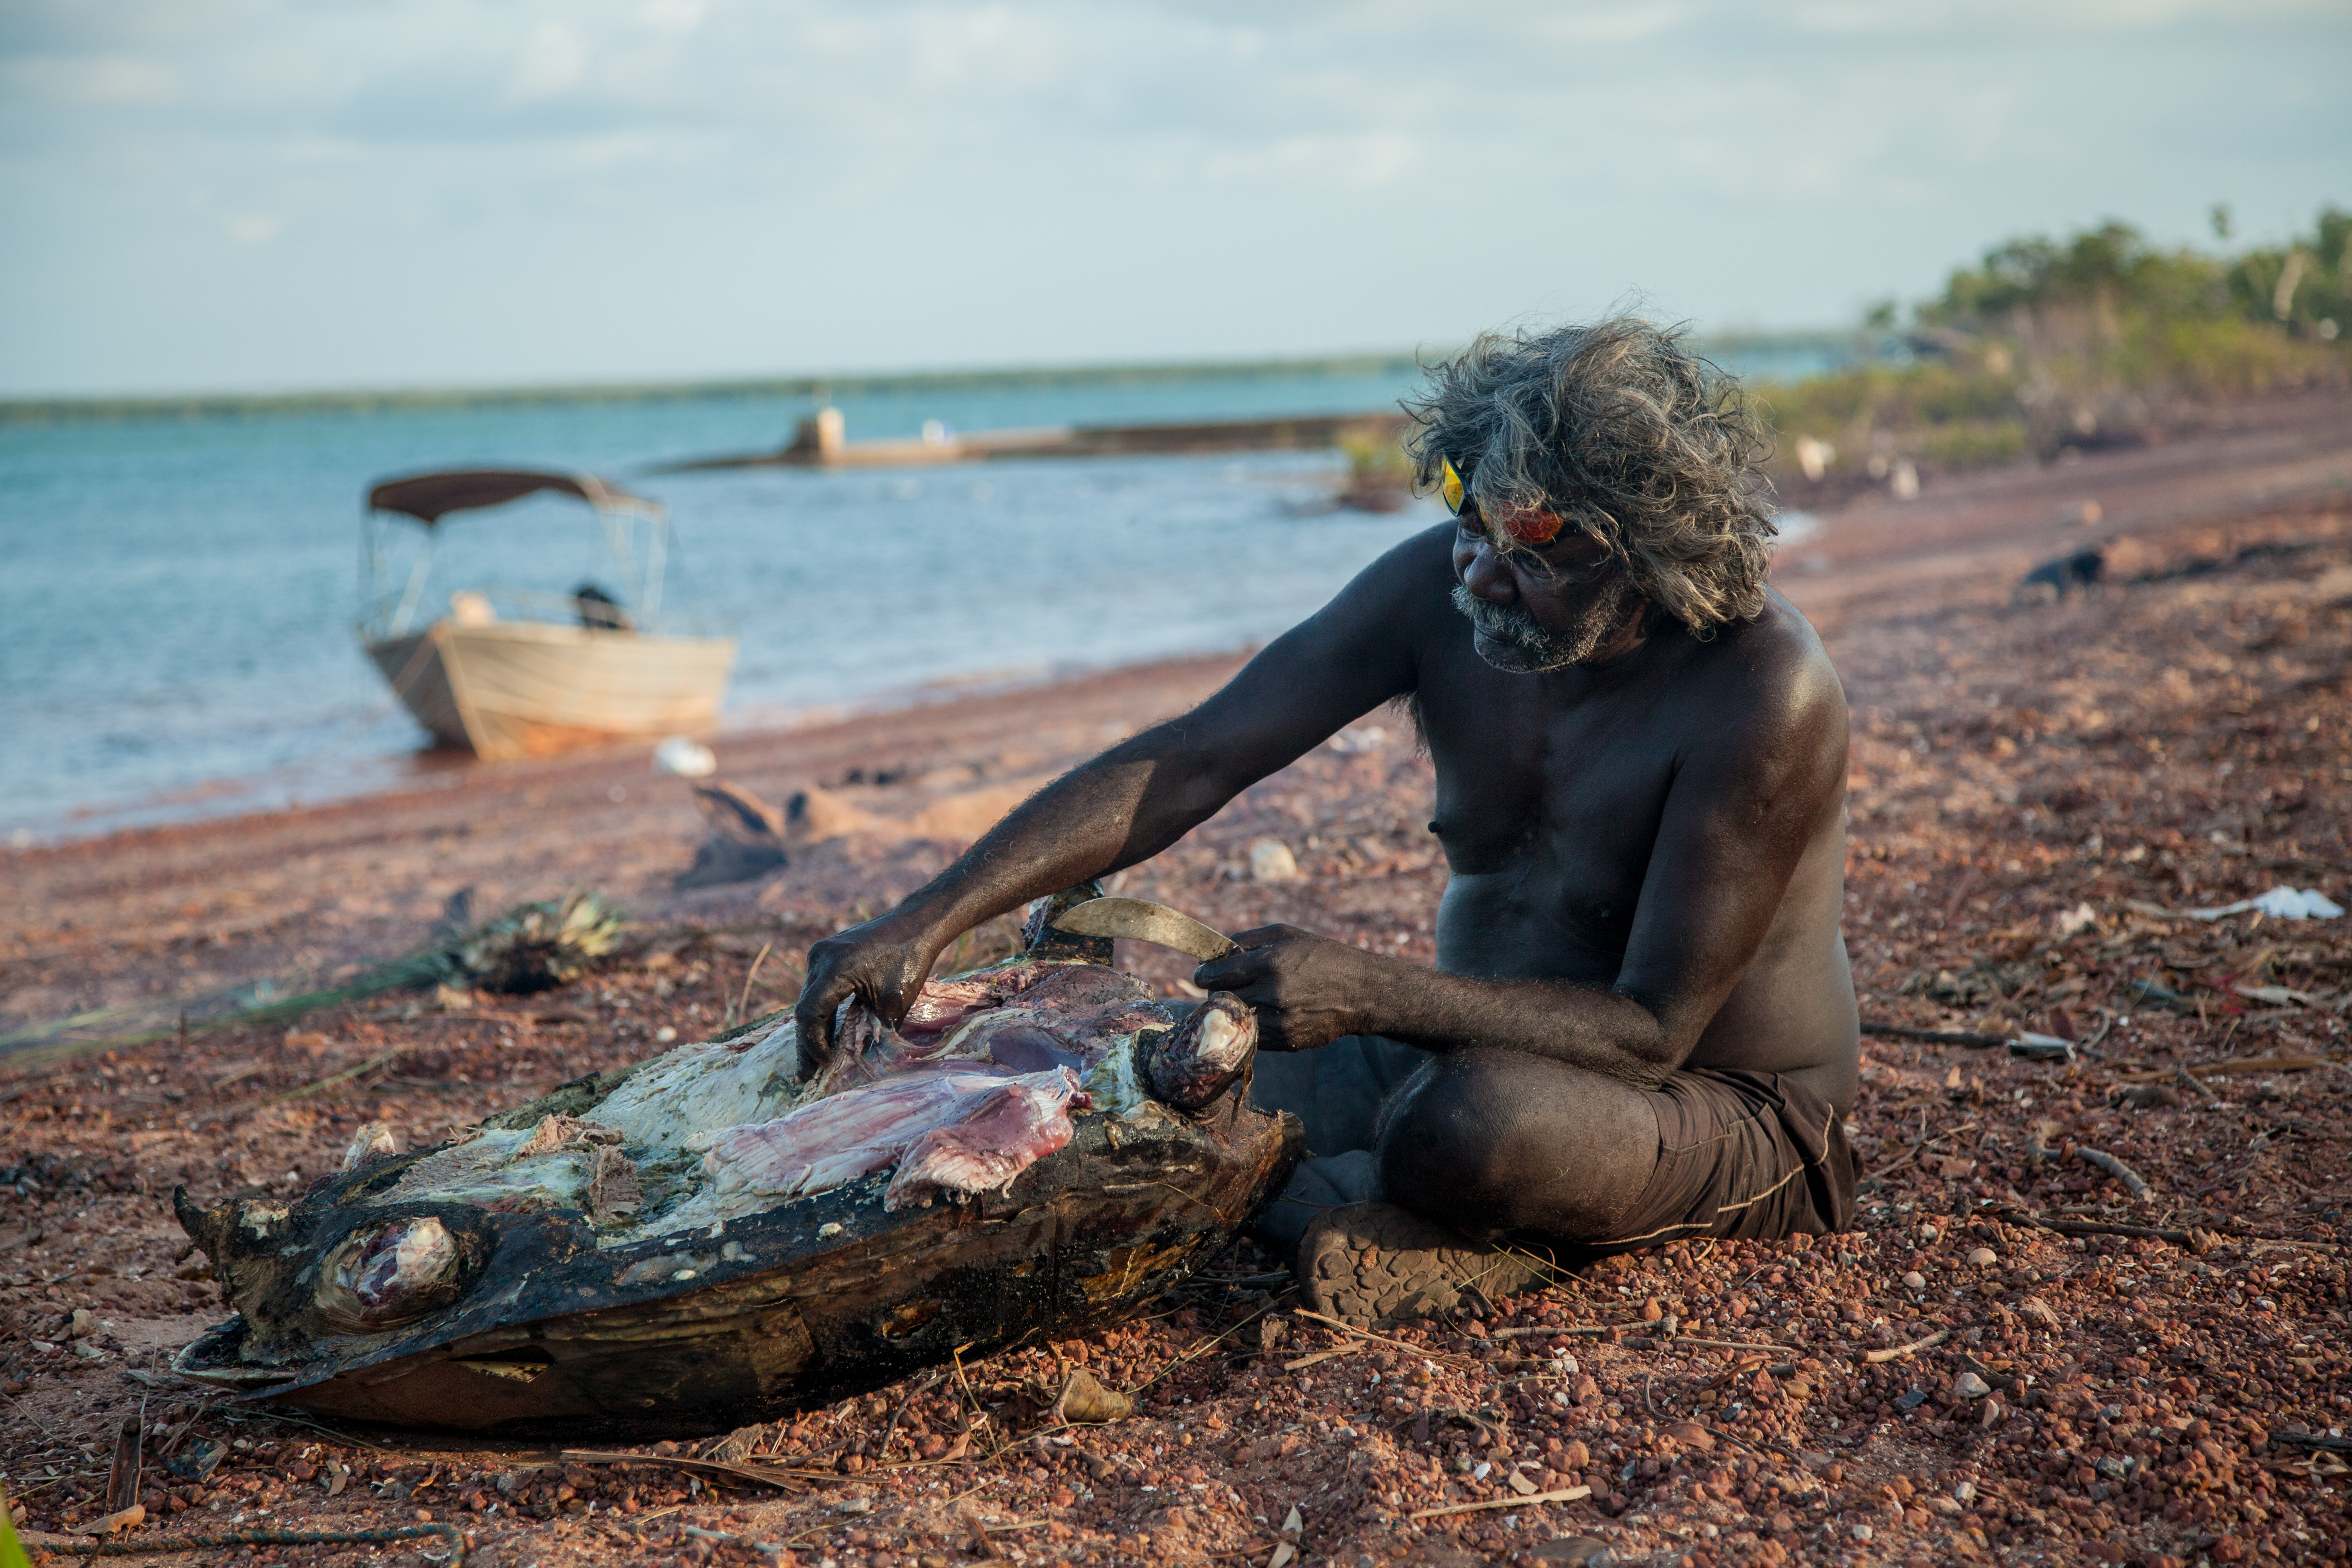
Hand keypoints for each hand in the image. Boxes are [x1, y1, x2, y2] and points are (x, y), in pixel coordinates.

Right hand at [793, 910, 943, 1078]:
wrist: (916, 924)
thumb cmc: (909, 961)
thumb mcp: (894, 1003)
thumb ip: (874, 1030)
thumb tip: (860, 1062)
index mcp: (835, 968)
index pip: (810, 1013)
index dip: (814, 1043)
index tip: (825, 1064)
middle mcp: (820, 957)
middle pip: (805, 1007)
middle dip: (807, 1043)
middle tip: (805, 1075)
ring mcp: (822, 953)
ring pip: (810, 999)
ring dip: (814, 1029)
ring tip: (813, 1061)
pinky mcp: (828, 954)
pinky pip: (819, 988)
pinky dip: (823, 1012)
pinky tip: (825, 1035)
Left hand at [1191, 924, 1381, 1051]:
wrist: (1360, 991)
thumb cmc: (1322, 956)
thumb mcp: (1286, 934)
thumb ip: (1247, 939)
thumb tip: (1217, 952)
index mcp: (1269, 963)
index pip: (1216, 974)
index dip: (1204, 974)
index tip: (1202, 975)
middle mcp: (1272, 994)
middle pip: (1222, 999)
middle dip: (1218, 992)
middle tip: (1224, 987)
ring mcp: (1280, 1021)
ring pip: (1236, 1020)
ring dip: (1234, 1011)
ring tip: (1245, 999)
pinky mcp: (1287, 1041)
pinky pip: (1253, 1036)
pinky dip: (1251, 1025)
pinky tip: (1262, 1013)